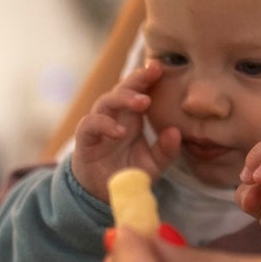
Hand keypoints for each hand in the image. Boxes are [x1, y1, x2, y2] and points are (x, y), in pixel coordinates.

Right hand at [72, 60, 180, 202]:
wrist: (102, 195)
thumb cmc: (128, 172)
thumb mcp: (154, 164)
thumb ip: (166, 150)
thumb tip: (175, 132)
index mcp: (132, 117)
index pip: (139, 91)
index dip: (148, 77)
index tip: (160, 66)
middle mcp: (115, 117)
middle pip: (123, 89)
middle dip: (137, 78)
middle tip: (154, 70)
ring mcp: (99, 126)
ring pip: (106, 102)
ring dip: (124, 98)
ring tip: (143, 102)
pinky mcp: (85, 141)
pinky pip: (90, 125)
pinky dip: (104, 124)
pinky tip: (120, 131)